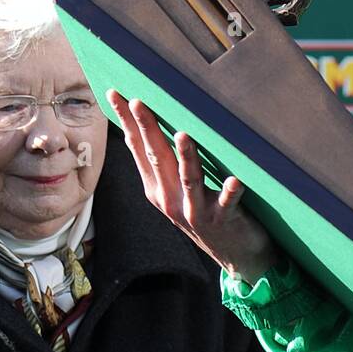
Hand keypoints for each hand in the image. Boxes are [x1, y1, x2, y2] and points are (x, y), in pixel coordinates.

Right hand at [106, 90, 277, 285]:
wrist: (237, 257)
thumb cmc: (210, 215)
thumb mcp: (181, 191)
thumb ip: (170, 164)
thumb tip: (161, 123)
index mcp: (158, 189)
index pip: (138, 149)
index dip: (126, 122)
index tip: (115, 93)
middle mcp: (170, 199)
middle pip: (157, 158)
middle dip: (147, 129)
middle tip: (138, 102)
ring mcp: (194, 212)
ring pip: (189, 180)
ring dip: (187, 157)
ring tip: (185, 135)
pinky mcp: (222, 221)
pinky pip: (227, 204)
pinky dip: (230, 192)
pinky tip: (236, 180)